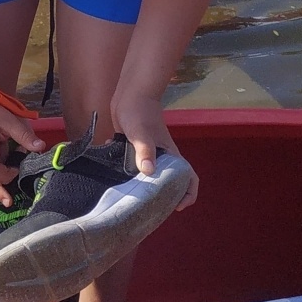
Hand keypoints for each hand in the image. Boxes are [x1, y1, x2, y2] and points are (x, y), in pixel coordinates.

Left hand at [110, 91, 197, 209]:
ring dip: (142, 185)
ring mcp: (148, 152)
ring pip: (150, 175)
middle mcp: (162, 156)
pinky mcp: (135, 147)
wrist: (130, 93)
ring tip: (129, 198)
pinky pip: (134, 164)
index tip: (176, 206)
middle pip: (168, 181)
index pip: (189, 177)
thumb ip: (144, 151)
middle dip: (161, 196)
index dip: (188, 194)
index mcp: (170, 155)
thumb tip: (148, 172)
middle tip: (148, 208)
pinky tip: (112, 172)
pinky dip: (126, 170)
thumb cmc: (139, 111)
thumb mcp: (141, 133)